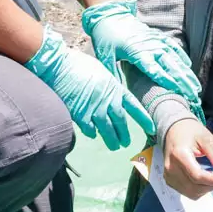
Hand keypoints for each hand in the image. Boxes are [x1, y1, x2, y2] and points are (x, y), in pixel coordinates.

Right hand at [26, 23, 155, 150]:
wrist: (61, 67)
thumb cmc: (80, 64)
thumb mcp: (102, 71)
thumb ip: (109, 85)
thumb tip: (112, 93)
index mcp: (115, 89)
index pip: (134, 106)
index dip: (143, 118)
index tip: (152, 128)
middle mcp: (108, 101)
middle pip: (121, 122)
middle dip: (124, 134)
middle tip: (126, 143)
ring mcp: (95, 110)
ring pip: (107, 130)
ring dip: (112, 140)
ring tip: (114, 146)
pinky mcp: (80, 116)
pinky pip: (90, 129)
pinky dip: (92, 133)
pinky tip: (93, 134)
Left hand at [82, 0, 204, 120]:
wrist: (110, 16)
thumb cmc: (106, 39)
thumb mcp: (106, 58)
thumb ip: (115, 76)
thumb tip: (118, 95)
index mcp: (137, 53)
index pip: (154, 70)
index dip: (166, 80)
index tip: (178, 90)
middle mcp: (151, 46)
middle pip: (170, 66)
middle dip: (183, 81)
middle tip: (193, 95)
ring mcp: (156, 40)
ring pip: (175, 58)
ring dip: (186, 73)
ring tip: (195, 86)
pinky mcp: (158, 36)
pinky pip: (173, 47)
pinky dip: (182, 56)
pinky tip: (189, 67)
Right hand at [163, 119, 212, 199]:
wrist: (173, 130)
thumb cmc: (191, 132)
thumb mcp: (207, 138)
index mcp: (179, 154)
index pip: (197, 176)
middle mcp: (171, 168)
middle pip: (194, 187)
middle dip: (211, 185)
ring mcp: (168, 175)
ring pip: (191, 193)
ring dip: (205, 189)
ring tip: (212, 176)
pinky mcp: (169, 180)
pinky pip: (187, 192)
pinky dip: (198, 189)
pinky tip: (203, 179)